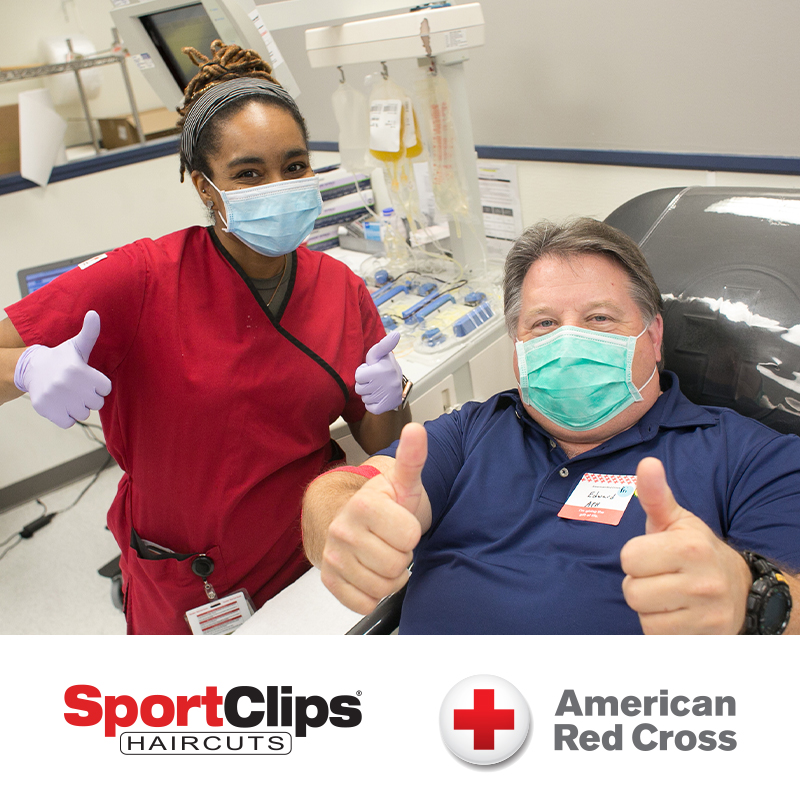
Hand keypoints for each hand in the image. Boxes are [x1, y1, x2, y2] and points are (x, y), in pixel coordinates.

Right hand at [14, 310, 112, 428]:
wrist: (33, 369)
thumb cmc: (62, 358)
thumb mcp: (77, 345)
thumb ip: (90, 333)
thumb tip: (94, 313)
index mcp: (79, 370)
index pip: (106, 389)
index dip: (98, 384)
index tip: (88, 377)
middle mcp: (67, 385)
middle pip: (96, 403)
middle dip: (89, 397)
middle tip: (77, 386)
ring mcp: (56, 398)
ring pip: (83, 414)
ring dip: (78, 407)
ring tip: (69, 394)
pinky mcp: (47, 410)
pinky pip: (69, 423)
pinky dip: (66, 417)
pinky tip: (61, 404)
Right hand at [321, 422, 426, 613]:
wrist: (352, 519)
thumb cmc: (384, 503)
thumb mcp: (403, 481)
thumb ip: (413, 458)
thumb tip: (416, 430)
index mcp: (363, 506)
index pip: (410, 538)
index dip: (411, 532)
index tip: (400, 522)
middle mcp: (343, 531)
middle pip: (397, 566)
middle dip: (401, 555)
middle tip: (391, 540)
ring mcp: (333, 557)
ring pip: (383, 587)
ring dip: (390, 576)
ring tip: (382, 554)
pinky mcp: (330, 580)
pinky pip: (364, 603)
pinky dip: (373, 594)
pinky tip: (370, 572)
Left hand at [355, 330, 402, 414]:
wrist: (398, 386)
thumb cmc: (384, 367)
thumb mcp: (380, 355)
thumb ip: (383, 345)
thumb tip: (396, 334)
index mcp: (383, 369)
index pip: (358, 376)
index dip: (363, 373)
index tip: (371, 371)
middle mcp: (387, 383)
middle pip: (359, 388)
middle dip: (364, 384)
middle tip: (374, 380)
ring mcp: (387, 396)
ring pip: (364, 398)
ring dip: (368, 394)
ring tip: (377, 388)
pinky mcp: (386, 407)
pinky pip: (369, 408)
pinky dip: (372, 404)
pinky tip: (379, 397)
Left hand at [620, 457, 751, 633]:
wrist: (738, 588)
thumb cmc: (695, 550)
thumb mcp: (676, 521)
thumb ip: (656, 495)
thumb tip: (647, 464)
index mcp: (690, 548)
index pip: (628, 558)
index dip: (635, 556)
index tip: (655, 554)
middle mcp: (703, 583)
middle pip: (631, 591)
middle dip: (639, 583)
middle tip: (662, 576)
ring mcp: (707, 615)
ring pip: (642, 616)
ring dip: (649, 607)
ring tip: (670, 595)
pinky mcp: (705, 640)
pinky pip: (656, 637)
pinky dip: (660, 627)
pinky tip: (678, 614)